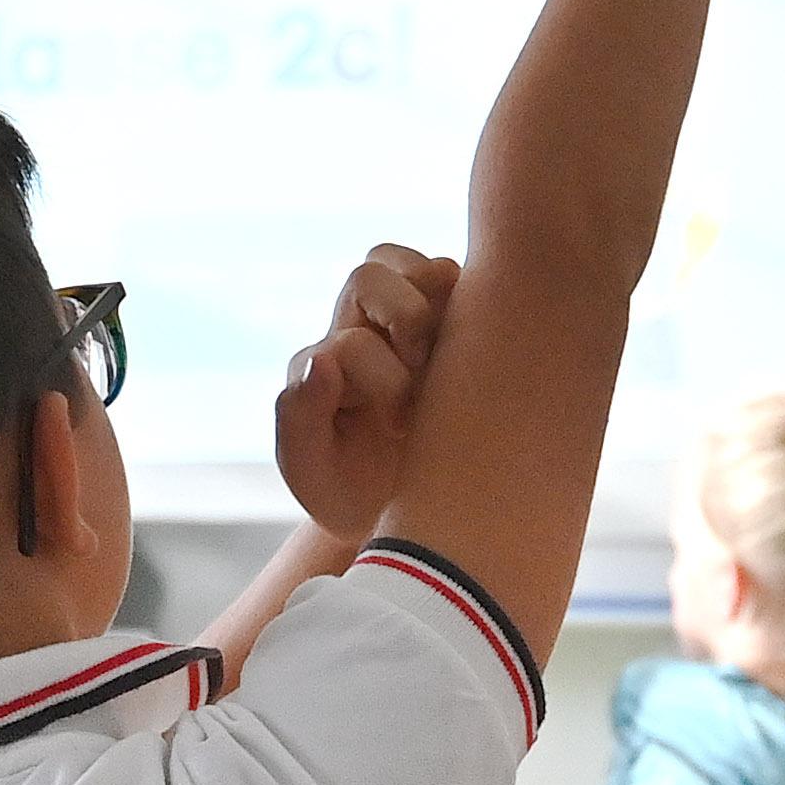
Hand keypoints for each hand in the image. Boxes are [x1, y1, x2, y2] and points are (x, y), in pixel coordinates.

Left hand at [275, 245, 456, 536]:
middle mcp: (363, 327)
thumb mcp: (313, 475)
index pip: (351, 343)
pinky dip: (484, 306)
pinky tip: (487, 358)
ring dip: (444, 306)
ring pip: (428, 268)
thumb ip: (297, 421)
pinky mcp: (462, 324)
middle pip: (372, 272)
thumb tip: (322, 358)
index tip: (399, 429)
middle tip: (425, 376)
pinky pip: (473, 285)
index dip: (383, 382)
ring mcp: (416, 321)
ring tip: (456, 362)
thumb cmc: (356, 496)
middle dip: (407, 319)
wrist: (409, 516)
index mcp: (324, 362)